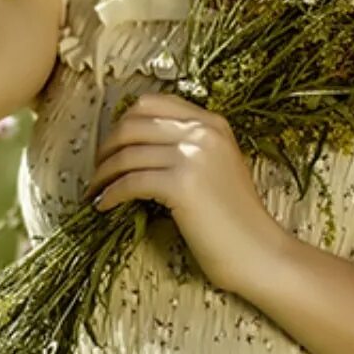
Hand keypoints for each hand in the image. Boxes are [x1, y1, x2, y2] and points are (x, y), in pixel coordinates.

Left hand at [88, 93, 292, 297]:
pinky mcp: (181, 184)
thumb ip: (188, 146)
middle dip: (107, 147)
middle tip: (98, 169)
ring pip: (127, 154)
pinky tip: (104, 205)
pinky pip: (130, 182)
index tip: (112, 144)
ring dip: (103, 175)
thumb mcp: (218, 166)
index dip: (123, 122)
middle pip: (133, 124)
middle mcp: (203, 132)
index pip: (152, 103)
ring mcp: (193, 156)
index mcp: (212, 123)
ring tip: (95, 191)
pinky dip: (111, 194)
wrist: (257, 251)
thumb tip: (137, 145)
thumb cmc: (235, 218)